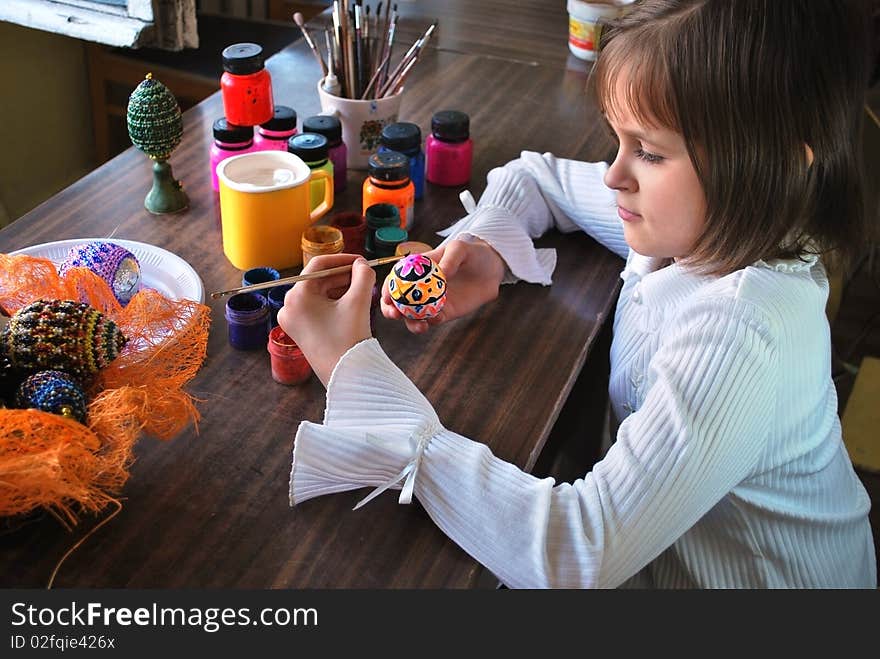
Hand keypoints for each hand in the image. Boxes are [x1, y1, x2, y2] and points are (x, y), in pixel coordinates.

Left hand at [277, 253, 374, 385]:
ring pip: (318, 294)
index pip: (318, 265)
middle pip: (318, 280)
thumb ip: (362, 276)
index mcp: (297, 296)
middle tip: (365, 276)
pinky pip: (316, 308)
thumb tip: (362, 265)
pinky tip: (352, 304)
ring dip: (340, 289)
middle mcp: (289, 306)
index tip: (361, 261)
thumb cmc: (348, 340)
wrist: (346, 376)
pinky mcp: (300, 330)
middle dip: (343, 276)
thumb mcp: (358, 302)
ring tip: (362, 291)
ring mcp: (292, 320)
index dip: (342, 259)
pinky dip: (333, 303)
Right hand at [380, 238, 505, 333]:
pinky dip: (432, 321)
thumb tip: (442, 272)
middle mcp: (419, 288)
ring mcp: (431, 302)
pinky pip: (434, 320)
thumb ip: (450, 258)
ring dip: (412, 323)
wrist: (491, 269)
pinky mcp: (445, 312)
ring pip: (414, 316)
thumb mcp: (460, 248)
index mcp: (415, 270)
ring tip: (420, 325)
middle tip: (396, 315)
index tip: (387, 298)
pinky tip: (437, 318)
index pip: (395, 281)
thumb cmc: (471, 253)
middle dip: (391, 311)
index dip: (386, 290)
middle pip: (398, 303)